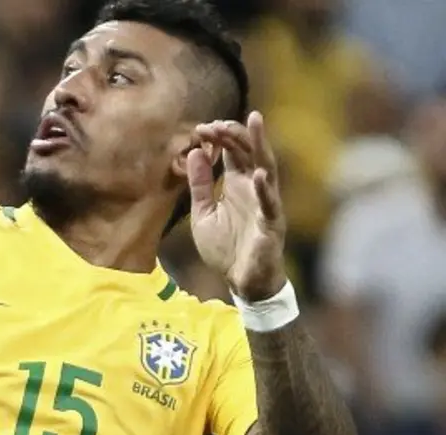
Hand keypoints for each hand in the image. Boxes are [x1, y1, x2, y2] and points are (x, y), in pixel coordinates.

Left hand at [186, 111, 289, 300]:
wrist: (241, 280)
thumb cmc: (226, 247)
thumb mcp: (203, 213)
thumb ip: (199, 185)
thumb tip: (193, 152)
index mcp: (237, 184)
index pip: (232, 152)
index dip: (219, 137)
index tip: (201, 128)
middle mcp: (253, 188)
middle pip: (248, 152)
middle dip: (233, 134)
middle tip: (215, 123)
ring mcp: (265, 203)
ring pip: (265, 167)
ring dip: (259, 145)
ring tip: (253, 122)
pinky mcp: (271, 223)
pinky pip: (269, 204)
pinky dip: (263, 189)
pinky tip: (256, 174)